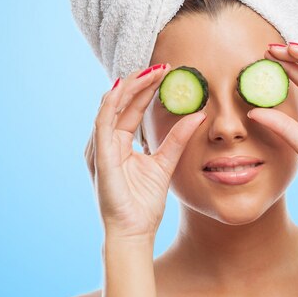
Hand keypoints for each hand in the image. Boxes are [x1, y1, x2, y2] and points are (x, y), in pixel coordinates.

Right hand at [85, 64, 206, 239]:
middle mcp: (106, 142)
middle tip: (161, 65)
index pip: (132, 108)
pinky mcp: (100, 156)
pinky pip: (102, 123)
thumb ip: (177, 139)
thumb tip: (198, 115)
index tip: (167, 72)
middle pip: (121, 102)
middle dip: (140, 81)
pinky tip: (125, 87)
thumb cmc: (144, 203)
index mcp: (119, 143)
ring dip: (129, 86)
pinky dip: (112, 103)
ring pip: (110, 106)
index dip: (148, 89)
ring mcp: (100, 148)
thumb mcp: (165, 163)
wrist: (134, 231)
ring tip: (150, 71)